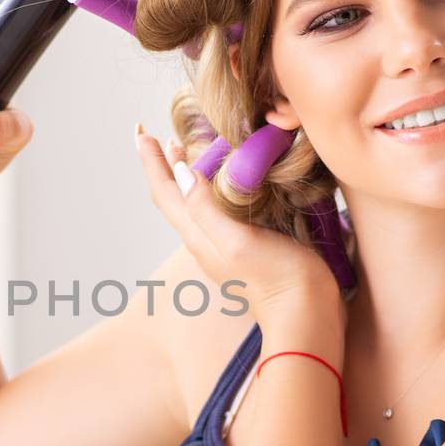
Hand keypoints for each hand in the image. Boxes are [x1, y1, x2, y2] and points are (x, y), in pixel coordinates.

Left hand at [134, 125, 339, 317]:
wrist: (304, 313)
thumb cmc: (274, 277)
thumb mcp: (237, 240)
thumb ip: (206, 209)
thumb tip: (179, 172)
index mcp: (197, 234)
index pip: (164, 191)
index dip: (151, 161)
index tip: (140, 132)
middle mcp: (203, 238)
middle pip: (173, 196)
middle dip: (163, 165)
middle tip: (158, 138)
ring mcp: (221, 244)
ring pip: (192, 202)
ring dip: (183, 175)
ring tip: (183, 151)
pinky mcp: (242, 246)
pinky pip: (213, 209)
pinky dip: (209, 186)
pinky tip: (224, 180)